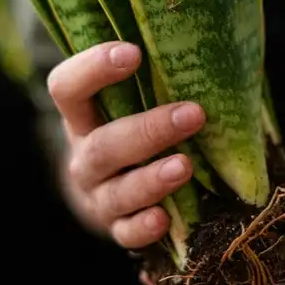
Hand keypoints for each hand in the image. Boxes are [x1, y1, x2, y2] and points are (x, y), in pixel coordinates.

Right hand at [47, 42, 205, 247]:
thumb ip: (156, 80)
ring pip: (117, 191)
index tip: (133, 53)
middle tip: (193, 115)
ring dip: (151, 179)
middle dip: (148, 130)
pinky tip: (165, 219)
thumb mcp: (132, 102)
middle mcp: (84, 156)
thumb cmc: (133, 127)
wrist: (110, 186)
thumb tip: (217, 50)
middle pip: (102, 145)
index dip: (92, 69)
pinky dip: (143, 227)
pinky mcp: (116, 227)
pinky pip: (125, 233)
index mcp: (81, 116)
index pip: (67, 88)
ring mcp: (98, 195)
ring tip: (185, 166)